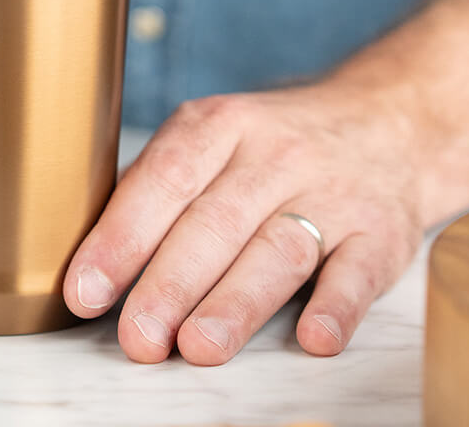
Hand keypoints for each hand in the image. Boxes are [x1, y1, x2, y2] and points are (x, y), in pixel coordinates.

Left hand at [63, 82, 424, 363]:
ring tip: (196, 346)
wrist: (383, 122)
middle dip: (169, 283)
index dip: (121, 237)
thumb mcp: (214, 135)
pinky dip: (336, 307)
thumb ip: (161, 186)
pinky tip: (311, 338)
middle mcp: (275, 154)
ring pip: (277, 250)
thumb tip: (94, 261)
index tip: (85, 291)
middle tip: (136, 336)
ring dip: (235, 303)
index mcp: (220, 125)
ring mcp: (331, 192)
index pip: (164, 179)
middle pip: (215, 222)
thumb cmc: (271, 145)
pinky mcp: (380, 233)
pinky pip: (358, 271)